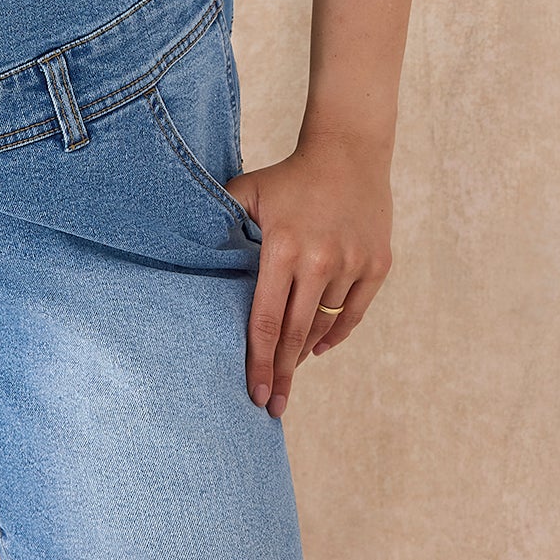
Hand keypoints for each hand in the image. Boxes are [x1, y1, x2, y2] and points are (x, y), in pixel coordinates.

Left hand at [222, 133, 393, 419]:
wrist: (349, 151)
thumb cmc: (289, 176)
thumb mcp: (248, 191)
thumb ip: (218, 221)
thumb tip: (183, 251)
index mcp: (284, 248)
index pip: (266, 321)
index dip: (259, 362)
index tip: (255, 395)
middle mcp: (320, 261)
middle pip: (296, 335)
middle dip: (282, 376)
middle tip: (273, 408)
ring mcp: (352, 264)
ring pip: (324, 324)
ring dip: (305, 351)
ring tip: (289, 370)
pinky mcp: (377, 265)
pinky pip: (354, 314)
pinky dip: (336, 335)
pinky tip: (319, 348)